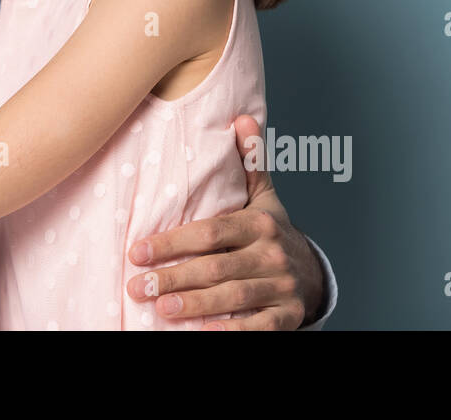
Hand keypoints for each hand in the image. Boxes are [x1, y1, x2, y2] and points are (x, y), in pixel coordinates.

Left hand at [123, 114, 325, 328]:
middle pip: (216, 267)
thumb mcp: (264, 197)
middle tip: (137, 286)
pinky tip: (202, 333)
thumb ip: (250, 161)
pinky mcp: (288, 317)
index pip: (210, 232)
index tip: (137, 252)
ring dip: (194, 305)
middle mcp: (271, 254)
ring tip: (159, 309)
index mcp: (260, 223)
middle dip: (173, 278)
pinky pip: (258, 327)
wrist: (313, 274)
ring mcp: (281, 288)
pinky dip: (230, 331)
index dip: (172, 242)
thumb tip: (242, 117)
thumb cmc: (272, 233)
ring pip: (233, 298)